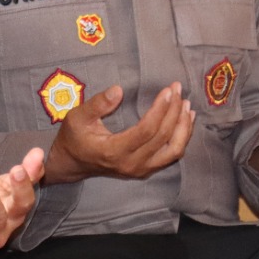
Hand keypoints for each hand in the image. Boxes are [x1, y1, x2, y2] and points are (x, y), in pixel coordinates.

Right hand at [44, 83, 193, 184]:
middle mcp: (131, 164)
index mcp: (114, 151)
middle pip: (163, 137)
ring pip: (174, 150)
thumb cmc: (74, 137)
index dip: (161, 109)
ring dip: (183, 126)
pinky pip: (172, 154)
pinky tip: (186, 118)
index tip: (168, 90)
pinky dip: (182, 136)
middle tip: (177, 89)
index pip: (146, 130)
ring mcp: (141, 169)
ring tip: (186, 103)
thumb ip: (97, 104)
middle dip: (174, 110)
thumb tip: (118, 90)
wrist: (72, 164)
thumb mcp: (77, 118)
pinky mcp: (147, 169)